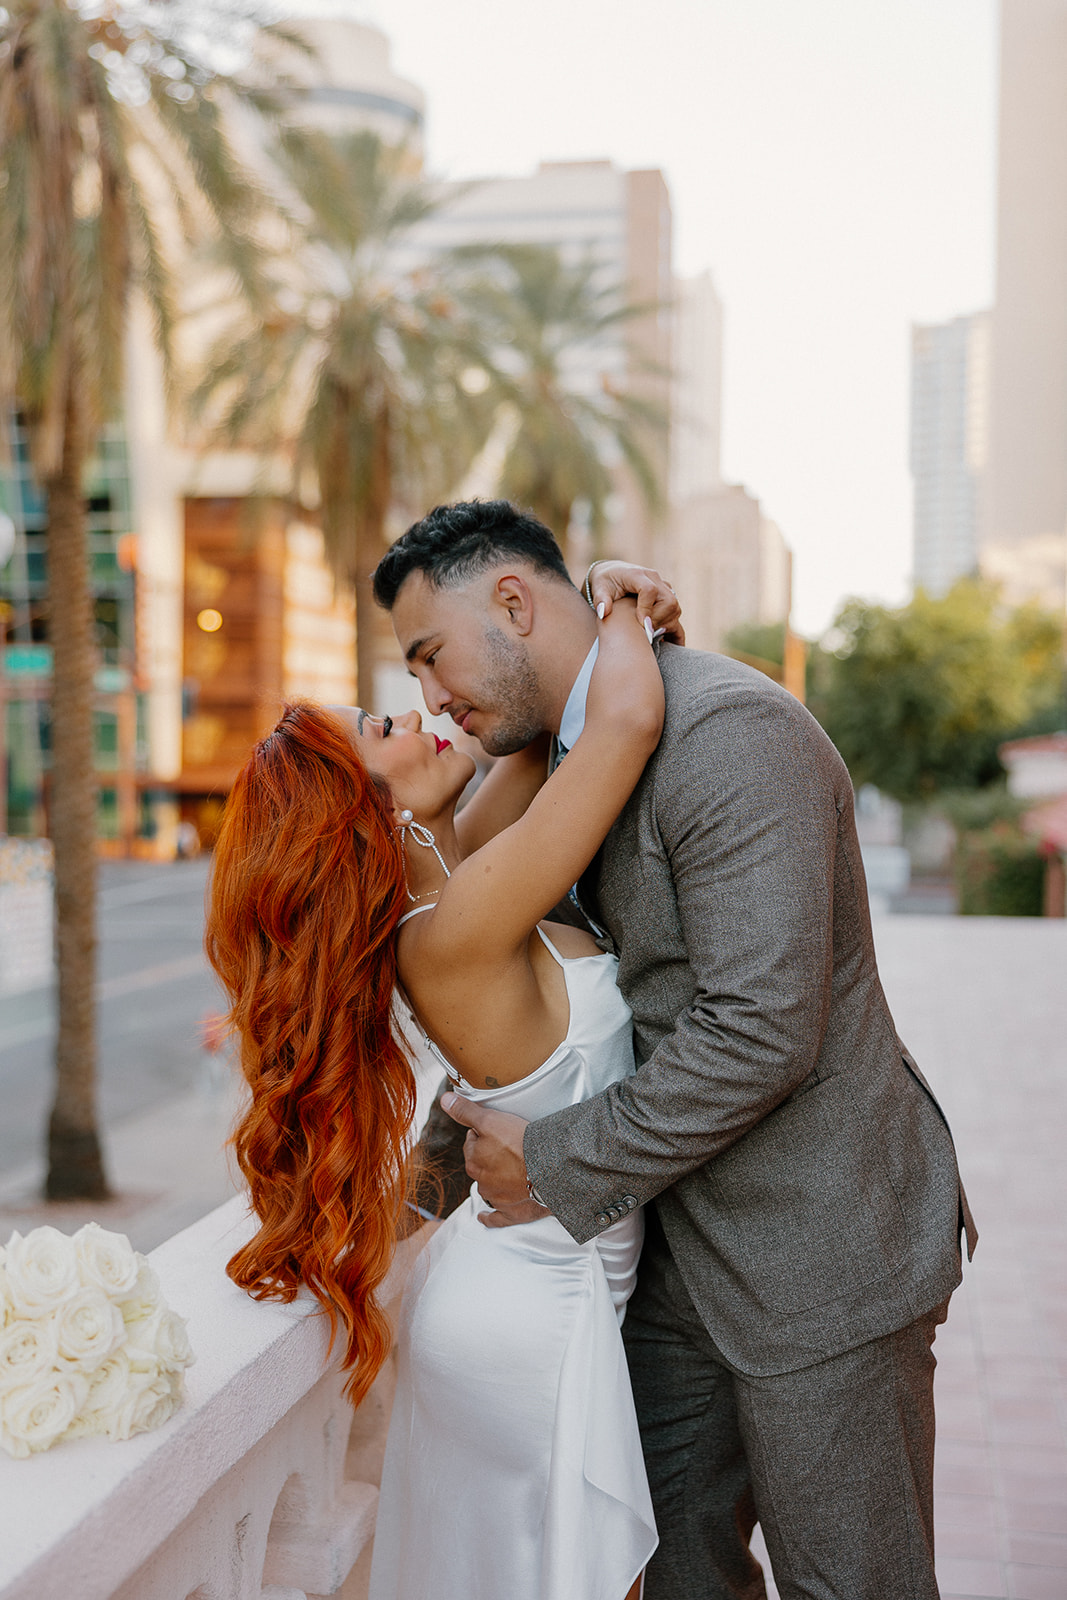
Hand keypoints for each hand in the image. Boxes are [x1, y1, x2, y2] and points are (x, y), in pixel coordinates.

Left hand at [440, 1092, 549, 1228]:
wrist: (550, 1170)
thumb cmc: (519, 1142)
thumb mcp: (490, 1120)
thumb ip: (465, 1111)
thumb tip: (444, 1100)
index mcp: (473, 1161)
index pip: (472, 1143)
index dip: (483, 1134)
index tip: (497, 1130)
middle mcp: (481, 1182)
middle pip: (481, 1164)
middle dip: (489, 1156)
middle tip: (507, 1146)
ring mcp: (497, 1199)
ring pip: (489, 1187)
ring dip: (495, 1180)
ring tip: (511, 1171)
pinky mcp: (512, 1213)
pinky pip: (496, 1219)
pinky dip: (490, 1218)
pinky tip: (484, 1218)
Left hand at [587, 561, 684, 643]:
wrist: (613, 575)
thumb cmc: (605, 582)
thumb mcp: (598, 588)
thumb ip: (600, 599)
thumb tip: (603, 612)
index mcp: (637, 574)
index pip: (649, 590)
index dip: (647, 609)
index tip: (641, 625)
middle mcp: (654, 579)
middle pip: (669, 601)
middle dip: (658, 620)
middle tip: (645, 634)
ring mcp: (664, 589)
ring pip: (675, 609)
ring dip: (665, 626)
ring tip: (649, 637)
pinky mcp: (667, 598)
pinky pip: (676, 616)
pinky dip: (674, 630)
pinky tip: (668, 644)